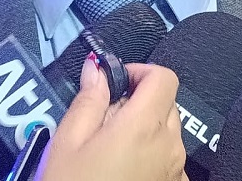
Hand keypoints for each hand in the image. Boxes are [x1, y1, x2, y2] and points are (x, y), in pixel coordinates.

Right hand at [34, 58, 187, 180]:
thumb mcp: (67, 144)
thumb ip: (88, 100)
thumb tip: (97, 71)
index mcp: (144, 125)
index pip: (163, 77)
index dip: (139, 72)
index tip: (116, 81)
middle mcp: (168, 145)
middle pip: (165, 103)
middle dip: (137, 102)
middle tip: (103, 119)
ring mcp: (174, 168)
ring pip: (167, 131)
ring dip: (144, 129)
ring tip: (107, 150)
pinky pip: (167, 158)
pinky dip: (150, 154)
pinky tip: (121, 170)